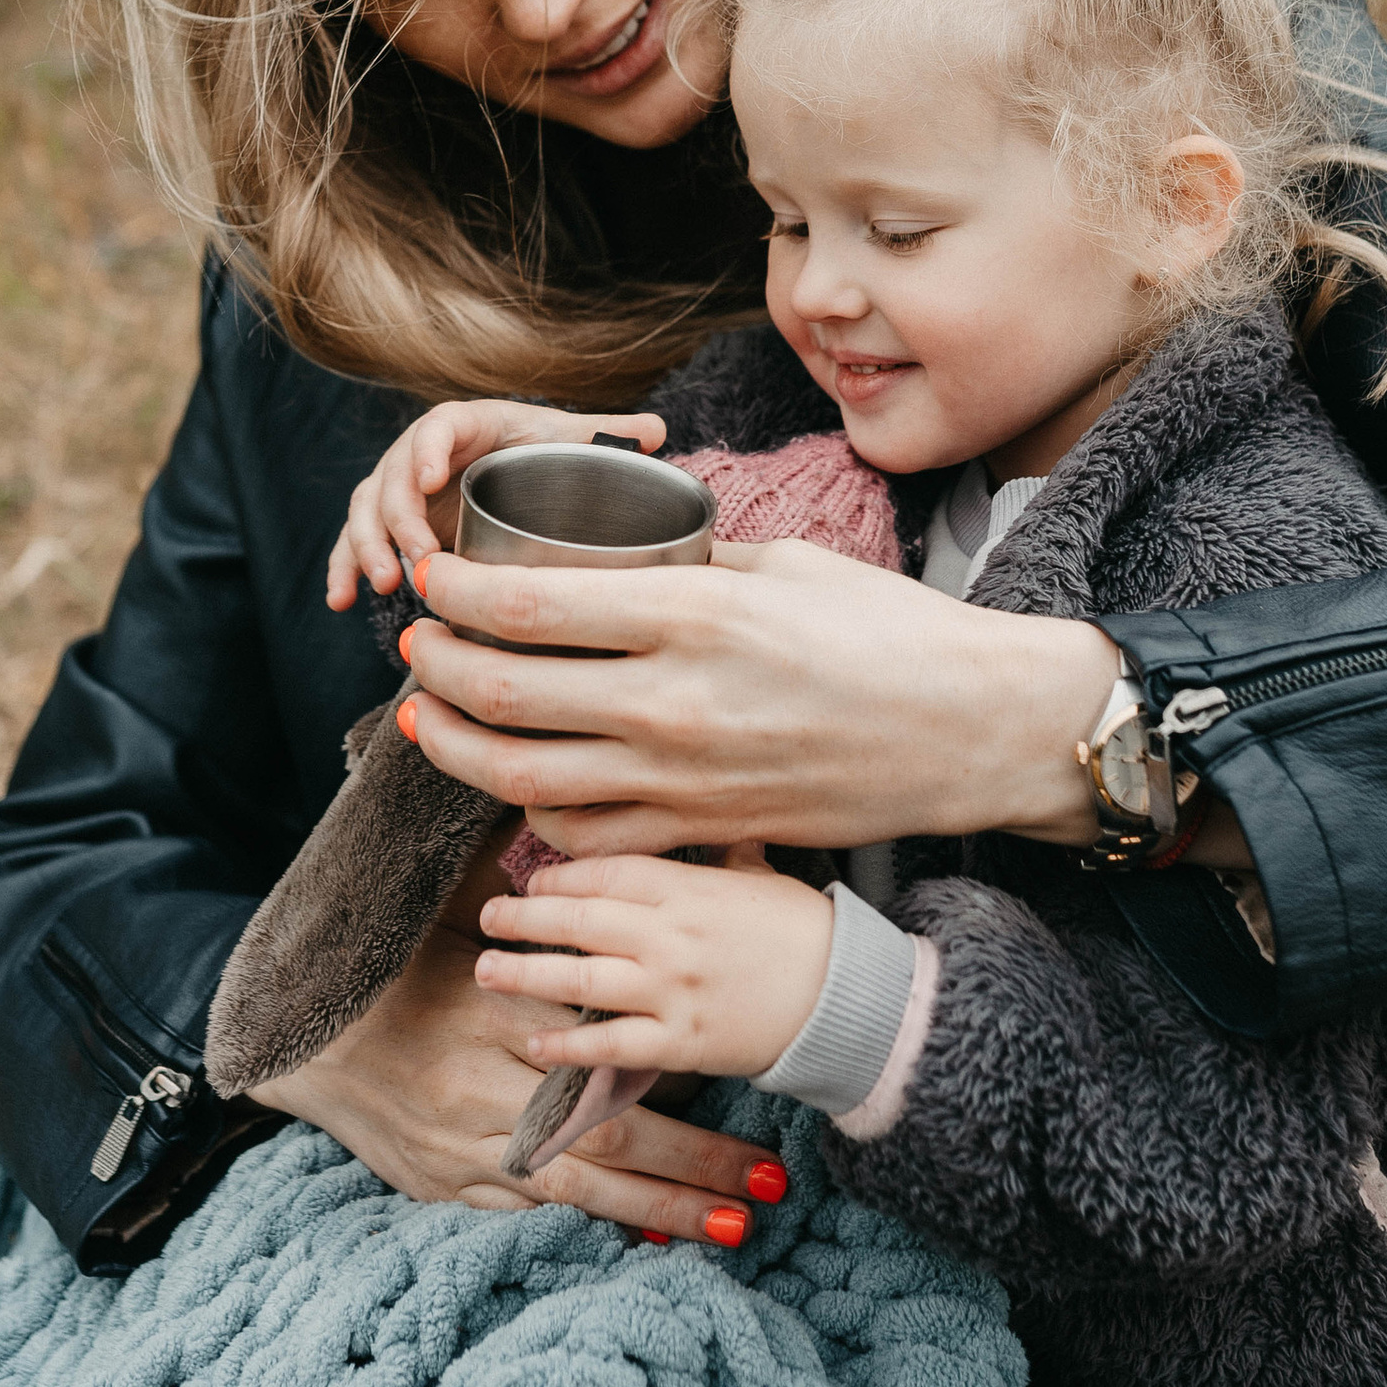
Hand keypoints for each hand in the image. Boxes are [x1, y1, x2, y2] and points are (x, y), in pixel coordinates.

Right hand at [248, 833, 780, 1242]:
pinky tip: (651, 1237)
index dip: (681, 1064)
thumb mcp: (454, 908)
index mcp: (492, 1009)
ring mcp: (460, 1145)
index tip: (752, 1071)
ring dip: (661, 1210)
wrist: (295, 1037)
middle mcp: (479, 1086)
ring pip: (577, 1190)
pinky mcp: (443, 1184)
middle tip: (771, 1185)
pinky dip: (592, 1224)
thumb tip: (593, 825)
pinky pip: (530, 1213)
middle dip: (695, 1164)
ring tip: (736, 1226)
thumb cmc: (390, 964)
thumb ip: (529, 886)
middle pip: (606, 1135)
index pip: (602, 1041)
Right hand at [326, 399, 665, 608]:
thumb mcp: (571, 442)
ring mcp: (399, 492)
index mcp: (463, 426)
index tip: (431, 478)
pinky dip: (342, 570)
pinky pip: (353, 545)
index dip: (426, 450)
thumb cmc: (543, 455)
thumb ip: (608, 434)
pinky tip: (340, 602)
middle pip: (391, 477)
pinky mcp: (388, 529)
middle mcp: (420, 454)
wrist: (517, 477)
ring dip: (365, 547)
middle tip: (418, 559)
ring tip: (383, 586)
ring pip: (365, 512)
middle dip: (396, 518)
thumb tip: (657, 431)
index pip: (435, 429)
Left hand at [395, 539, 1118, 854]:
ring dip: (454, 746)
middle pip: (504, 694)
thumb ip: (690, 562)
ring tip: (425, 716)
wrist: (971, 732)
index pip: (530, 604)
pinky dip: (530, 811)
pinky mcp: (702, 831)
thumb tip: (617, 551)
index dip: (456, 591)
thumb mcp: (784, 564)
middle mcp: (675, 703)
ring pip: (521, 778)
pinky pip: (585, 835)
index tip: (430, 575)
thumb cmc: (890, 632)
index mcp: (694, 614)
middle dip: (435, 666)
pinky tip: (514, 781)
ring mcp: (684, 780)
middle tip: (414, 640)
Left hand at [476, 847, 832, 1078]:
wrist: (847, 997)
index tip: (528, 879)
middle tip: (488, 915)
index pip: (604, 873)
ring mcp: (673, 992)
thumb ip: (712, 844)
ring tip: (486, 969)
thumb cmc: (803, 928)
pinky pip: (612, 1044)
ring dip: (526, 973)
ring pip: (581, 979)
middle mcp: (671, 936)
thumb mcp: (757, 868)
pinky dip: (568, 1043)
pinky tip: (535, 1039)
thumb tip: (689, 807)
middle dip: (525, 917)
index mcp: (688, 887)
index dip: (557, 876)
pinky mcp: (682, 1043)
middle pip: (579, 923)